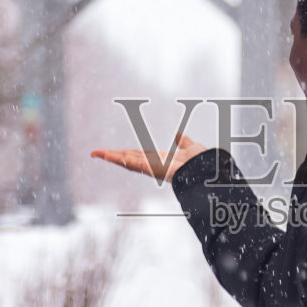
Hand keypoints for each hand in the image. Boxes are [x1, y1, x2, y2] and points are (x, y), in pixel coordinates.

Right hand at [89, 132, 208, 182]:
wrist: (210, 170)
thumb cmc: (203, 162)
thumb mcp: (191, 147)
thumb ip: (185, 142)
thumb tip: (180, 136)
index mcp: (162, 160)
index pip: (140, 155)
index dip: (126, 153)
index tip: (114, 152)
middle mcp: (155, 165)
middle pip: (129, 158)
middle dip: (113, 155)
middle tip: (97, 153)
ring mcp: (153, 168)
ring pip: (128, 161)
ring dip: (112, 157)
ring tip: (96, 153)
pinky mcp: (153, 169)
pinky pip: (133, 163)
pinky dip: (119, 159)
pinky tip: (107, 156)